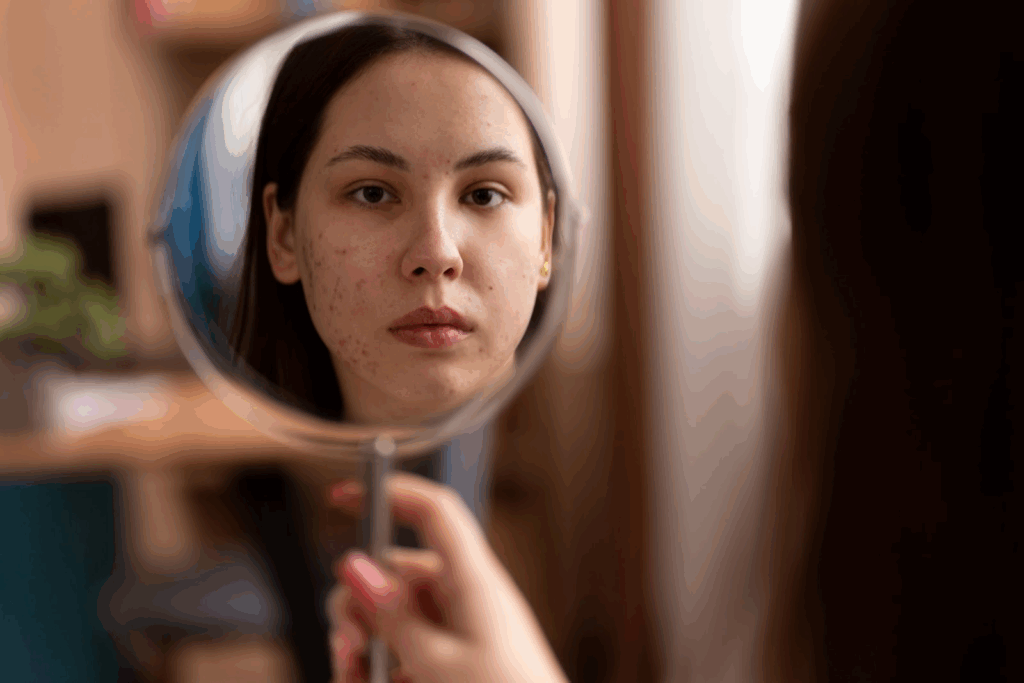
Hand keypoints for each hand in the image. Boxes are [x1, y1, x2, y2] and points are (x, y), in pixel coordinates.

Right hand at [325, 473, 567, 682]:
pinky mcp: (454, 655)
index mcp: (471, 580)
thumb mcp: (436, 661)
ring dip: (365, 646)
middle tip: (350, 649)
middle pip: (393, 574)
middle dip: (358, 607)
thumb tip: (354, 565)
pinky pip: (405, 646)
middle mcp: (463, 595)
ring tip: (358, 678)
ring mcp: (459, 626)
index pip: (432, 511)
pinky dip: (385, 666)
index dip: (389, 490)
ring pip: (391, 616)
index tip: (341, 494)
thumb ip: (392, 616)